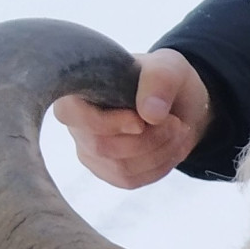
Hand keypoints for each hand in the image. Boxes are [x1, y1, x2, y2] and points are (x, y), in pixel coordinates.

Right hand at [54, 48, 211, 187]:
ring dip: (160, 151)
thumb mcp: (168, 67)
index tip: (141, 121)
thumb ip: (159, 80)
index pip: (70, 114)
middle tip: (175, 123)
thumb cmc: (162, 80)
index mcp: (78, 91)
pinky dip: (161, 165)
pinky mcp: (111, 173)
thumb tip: (150, 115)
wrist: (179, 105)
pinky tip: (173, 146)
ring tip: (179, 131)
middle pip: (102, 147)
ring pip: (121, 168)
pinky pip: (132, 180)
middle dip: (147, 138)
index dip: (106, 123)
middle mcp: (78, 125)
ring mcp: (92, 152)